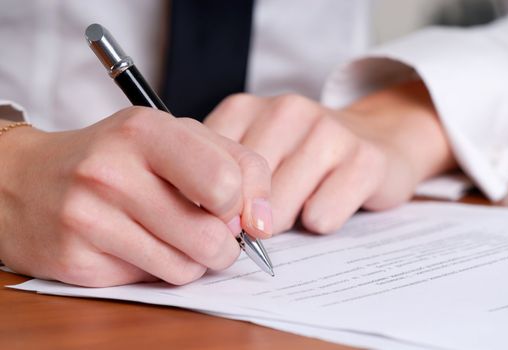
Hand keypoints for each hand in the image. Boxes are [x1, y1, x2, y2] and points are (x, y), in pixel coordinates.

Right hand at [0, 107, 271, 286]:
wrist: (26, 181)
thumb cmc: (115, 157)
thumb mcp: (175, 137)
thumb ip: (233, 165)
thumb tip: (262, 220)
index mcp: (145, 131)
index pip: (227, 180)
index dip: (244, 204)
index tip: (236, 209)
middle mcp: (113, 172)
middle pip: (212, 236)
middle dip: (225, 244)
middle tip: (213, 232)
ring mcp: (90, 218)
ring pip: (187, 267)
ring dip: (194, 260)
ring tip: (174, 236)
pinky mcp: (77, 261)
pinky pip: (153, 282)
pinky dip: (160, 269)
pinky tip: (140, 246)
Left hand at [205, 80, 455, 233]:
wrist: (378, 138)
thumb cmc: (302, 157)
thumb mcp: (252, 154)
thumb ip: (218, 178)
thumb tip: (197, 224)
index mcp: (244, 108)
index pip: (203, 175)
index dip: (210, 209)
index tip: (225, 217)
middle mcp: (285, 110)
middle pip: (240, 198)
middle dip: (249, 220)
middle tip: (269, 212)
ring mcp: (327, 130)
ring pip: (277, 212)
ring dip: (287, 222)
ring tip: (302, 202)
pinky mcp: (364, 159)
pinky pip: (321, 217)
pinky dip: (321, 222)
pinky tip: (329, 202)